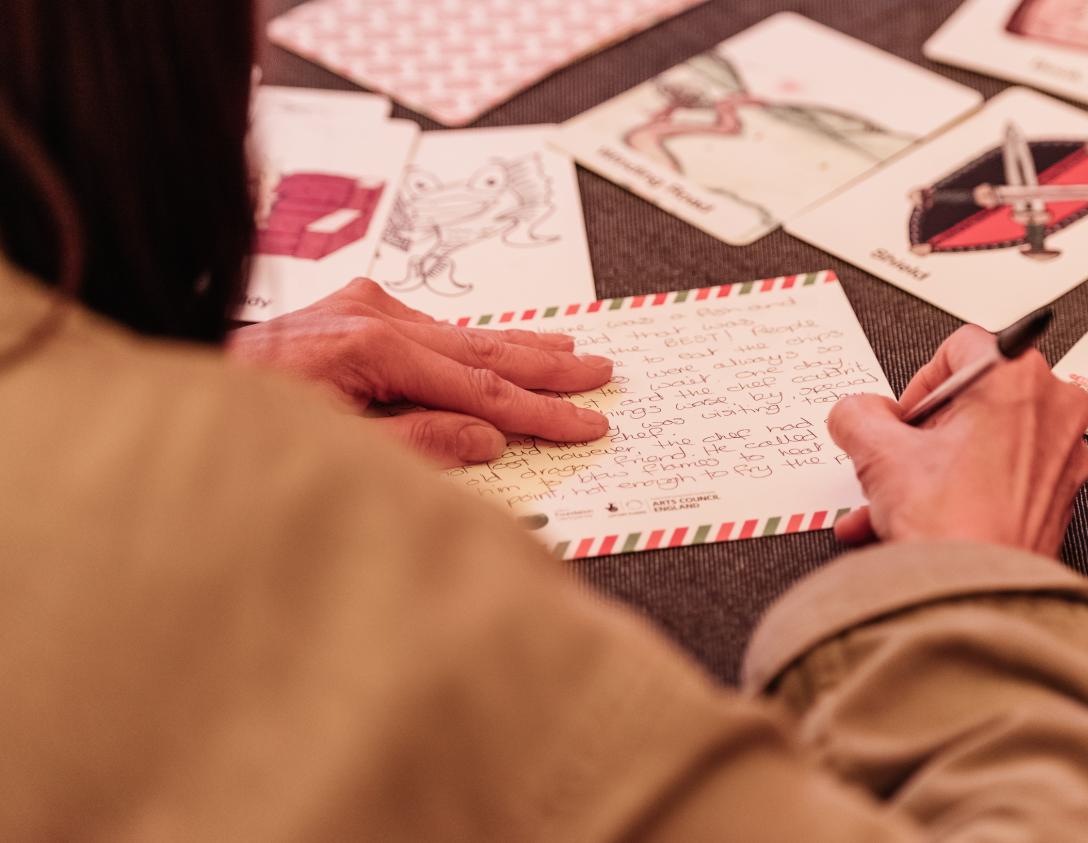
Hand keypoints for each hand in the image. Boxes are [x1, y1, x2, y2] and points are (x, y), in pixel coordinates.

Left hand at [227, 279, 612, 465]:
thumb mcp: (340, 448)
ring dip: (520, 347)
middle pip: (482, 351)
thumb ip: (419, 442)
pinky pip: (435, 330)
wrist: (191, 377)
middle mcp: (373, 315)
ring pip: (463, 335)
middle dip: (547, 367)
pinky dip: (477, 344)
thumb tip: (488, 437)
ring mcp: (365, 305)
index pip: (479, 391)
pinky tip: (507, 346)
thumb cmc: (255, 426)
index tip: (586, 423)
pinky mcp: (357, 307)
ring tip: (571, 351)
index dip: (540, 412)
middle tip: (600, 374)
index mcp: (371, 349)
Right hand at [827, 325, 1087, 556]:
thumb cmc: (953, 527)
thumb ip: (858, 414)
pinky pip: (1001, 476)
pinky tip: (919, 520)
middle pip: (973, 397)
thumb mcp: (878, 454)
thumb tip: (857, 411)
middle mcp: (1052, 408)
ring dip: (933, 468)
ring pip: (984, 441)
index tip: (902, 419)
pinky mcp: (1060, 493)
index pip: (958, 348)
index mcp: (1017, 378)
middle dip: (924, 434)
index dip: (918, 384)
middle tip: (901, 460)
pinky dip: (961, 491)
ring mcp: (1062, 453)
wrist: (979, 597)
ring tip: (897, 501)